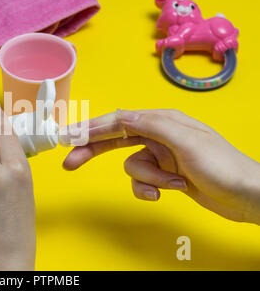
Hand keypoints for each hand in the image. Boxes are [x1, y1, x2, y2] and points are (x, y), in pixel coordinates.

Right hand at [62, 110, 259, 223]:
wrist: (245, 196)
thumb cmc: (220, 164)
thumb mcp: (184, 140)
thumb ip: (150, 125)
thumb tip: (120, 116)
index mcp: (162, 120)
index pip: (119, 121)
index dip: (92, 128)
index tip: (69, 136)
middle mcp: (158, 135)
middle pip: (116, 140)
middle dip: (94, 151)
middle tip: (70, 163)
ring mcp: (161, 156)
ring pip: (133, 166)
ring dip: (150, 178)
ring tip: (173, 182)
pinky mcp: (164, 175)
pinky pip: (143, 182)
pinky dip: (153, 188)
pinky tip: (171, 190)